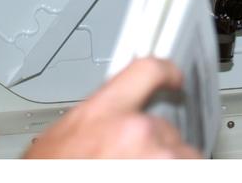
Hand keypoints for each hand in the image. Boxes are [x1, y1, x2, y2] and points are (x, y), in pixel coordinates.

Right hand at [24, 57, 201, 158]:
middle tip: (128, 164)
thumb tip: (106, 127)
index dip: (165, 71)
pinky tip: (154, 176)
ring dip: (166, 165)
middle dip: (153, 146)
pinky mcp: (171, 174)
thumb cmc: (50, 172)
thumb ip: (94, 124)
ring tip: (134, 174)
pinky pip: (191, 169)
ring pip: (181, 155)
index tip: (174, 76)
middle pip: (163, 126)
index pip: (146, 70)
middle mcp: (135, 130)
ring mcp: (158, 157)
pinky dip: (179, 172)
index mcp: (102, 112)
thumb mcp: (62, 141)